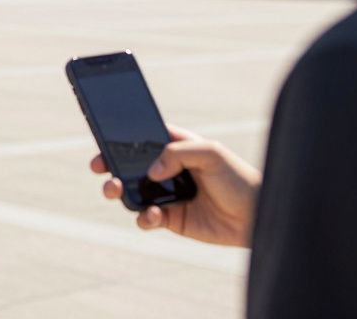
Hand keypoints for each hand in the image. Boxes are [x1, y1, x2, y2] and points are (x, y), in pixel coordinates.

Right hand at [89, 125, 261, 247]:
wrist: (257, 216)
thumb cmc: (238, 177)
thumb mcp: (211, 152)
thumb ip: (178, 154)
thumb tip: (151, 172)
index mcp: (176, 147)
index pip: (143, 137)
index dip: (121, 137)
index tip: (103, 137)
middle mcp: (168, 169)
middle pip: (129, 164)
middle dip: (110, 165)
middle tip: (100, 167)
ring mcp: (168, 194)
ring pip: (132, 191)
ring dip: (118, 190)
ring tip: (114, 189)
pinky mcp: (171, 219)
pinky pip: (147, 217)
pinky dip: (144, 217)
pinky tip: (153, 214)